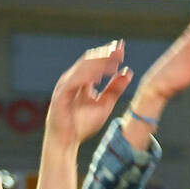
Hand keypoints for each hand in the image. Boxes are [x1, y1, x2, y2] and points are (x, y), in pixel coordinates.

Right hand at [43, 41, 134, 156]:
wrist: (67, 141)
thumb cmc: (82, 124)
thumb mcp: (104, 104)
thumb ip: (115, 88)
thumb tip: (128, 71)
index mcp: (82, 80)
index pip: (95, 63)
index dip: (108, 55)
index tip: (122, 48)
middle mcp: (72, 79)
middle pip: (89, 61)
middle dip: (104, 54)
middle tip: (120, 48)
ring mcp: (65, 86)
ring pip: (82, 69)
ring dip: (98, 63)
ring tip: (113, 59)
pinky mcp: (61, 95)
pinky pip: (74, 82)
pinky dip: (86, 77)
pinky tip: (100, 75)